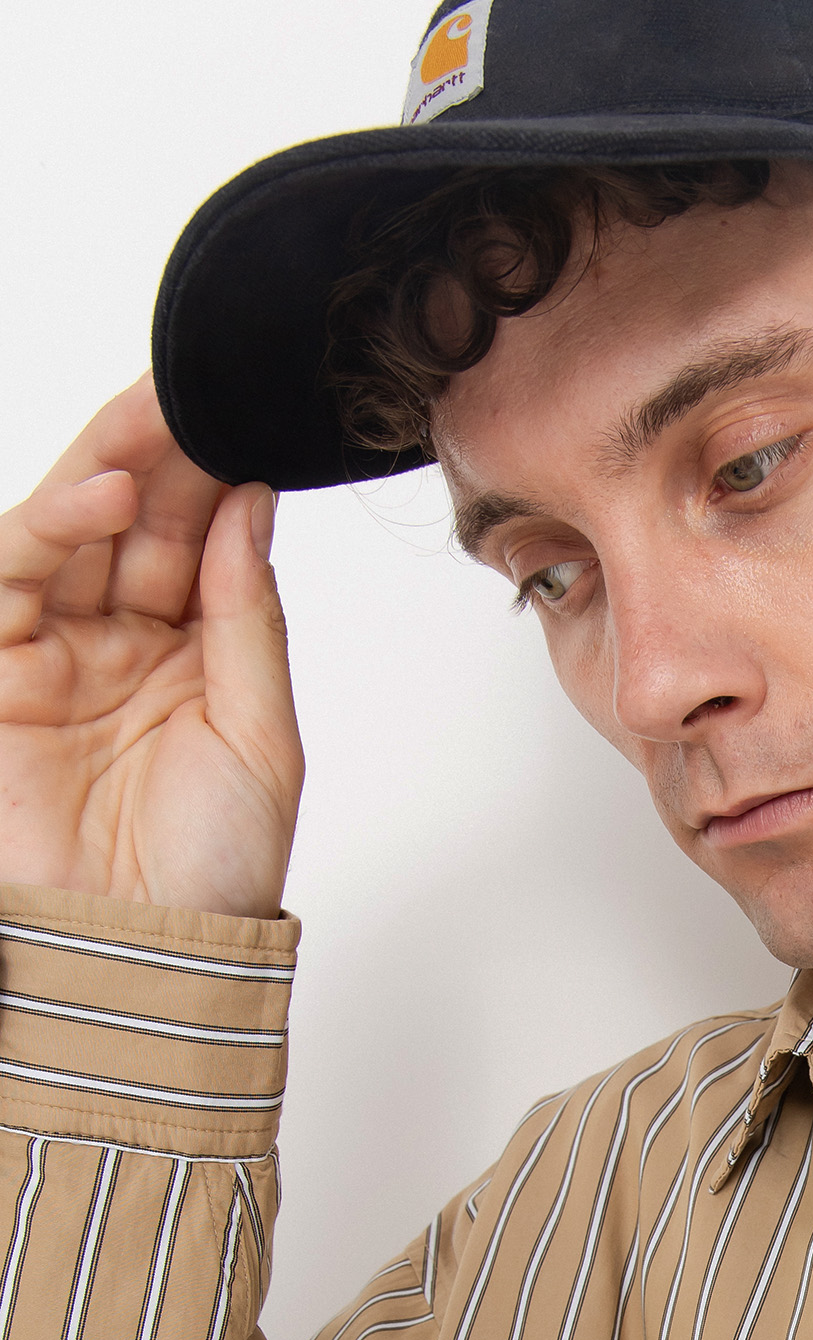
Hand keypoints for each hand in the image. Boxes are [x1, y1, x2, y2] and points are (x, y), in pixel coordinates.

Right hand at [0, 377, 303, 918]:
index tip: (252, 416)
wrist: (145, 950)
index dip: (218, 476)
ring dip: (117, 465)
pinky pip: (17, 575)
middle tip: (203, 388)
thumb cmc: (210, 869)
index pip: (198, 540)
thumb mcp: (260, 735)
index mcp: (193, 656)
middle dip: (168, 451)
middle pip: (137, 521)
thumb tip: (247, 509)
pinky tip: (109, 492)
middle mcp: (122, 643)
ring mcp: (57, 652)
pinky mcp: (0, 669)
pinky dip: (55, 523)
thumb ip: (246, 618)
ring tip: (163, 417)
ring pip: (78, 530)